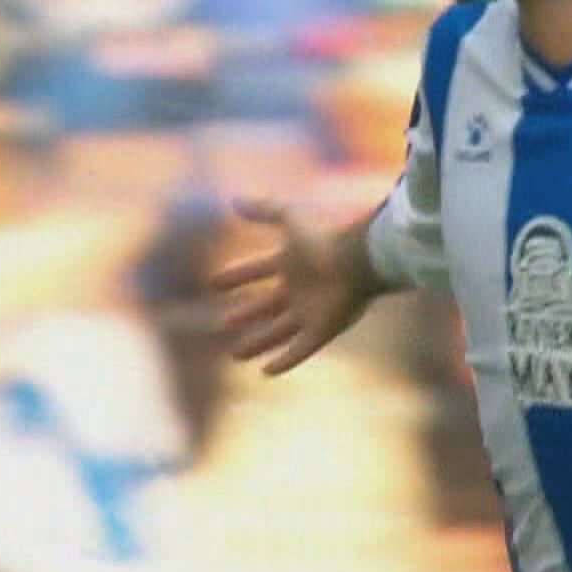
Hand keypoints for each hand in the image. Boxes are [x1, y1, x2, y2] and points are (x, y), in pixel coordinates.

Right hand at [209, 199, 375, 375]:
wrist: (358, 260)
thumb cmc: (324, 239)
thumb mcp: (290, 218)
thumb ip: (264, 209)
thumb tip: (233, 200)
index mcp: (291, 262)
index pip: (258, 269)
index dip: (237, 275)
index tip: (214, 283)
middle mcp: (299, 289)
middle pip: (267, 305)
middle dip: (246, 314)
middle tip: (222, 323)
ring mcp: (311, 311)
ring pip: (279, 332)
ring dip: (258, 343)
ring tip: (236, 355)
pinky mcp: (322, 330)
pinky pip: (300, 350)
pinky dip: (284, 361)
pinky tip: (265, 371)